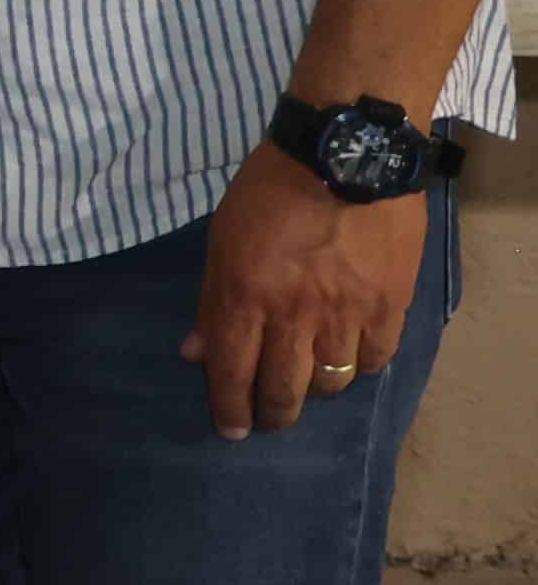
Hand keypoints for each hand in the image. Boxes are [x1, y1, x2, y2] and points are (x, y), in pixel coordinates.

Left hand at [180, 144, 424, 437]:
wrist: (346, 155)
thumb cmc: (270, 190)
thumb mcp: (222, 239)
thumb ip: (212, 299)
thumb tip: (195, 351)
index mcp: (245, 297)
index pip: (232, 372)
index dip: (230, 408)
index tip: (230, 429)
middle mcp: (294, 315)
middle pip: (284, 389)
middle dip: (273, 414)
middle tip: (269, 420)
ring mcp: (346, 313)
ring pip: (331, 382)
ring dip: (316, 390)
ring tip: (309, 384)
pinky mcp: (390, 305)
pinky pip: (375, 358)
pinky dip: (360, 366)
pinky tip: (351, 360)